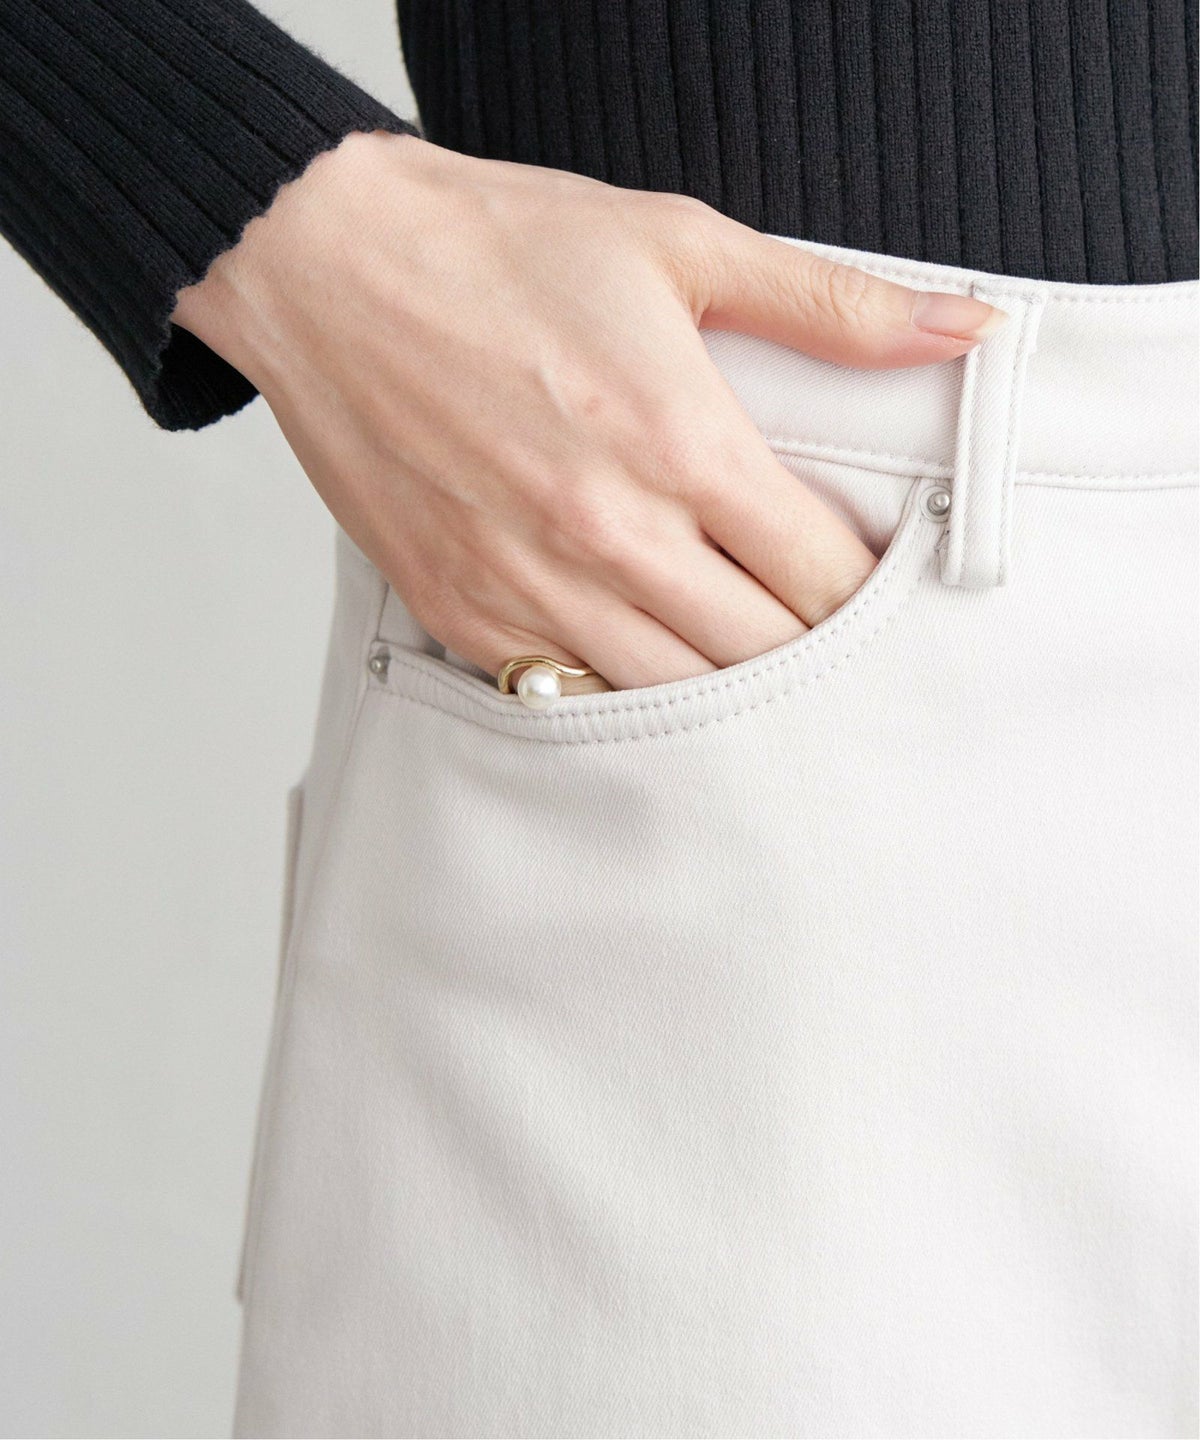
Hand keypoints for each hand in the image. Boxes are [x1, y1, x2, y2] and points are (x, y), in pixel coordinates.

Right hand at [172, 131, 1003, 694]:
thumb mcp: (678, 245)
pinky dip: (623, 694)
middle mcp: (611, 533)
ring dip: (725, 690)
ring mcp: (530, 587)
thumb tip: (961, 329)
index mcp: (680, 443)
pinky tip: (645, 663)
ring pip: (675, 700)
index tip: (872, 586)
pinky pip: (573, 699)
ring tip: (744, 660)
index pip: (824, 579)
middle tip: (820, 633)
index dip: (868, 596)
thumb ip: (830, 305)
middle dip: (811, 653)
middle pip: (763, 658)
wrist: (323, 266)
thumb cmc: (493, 249)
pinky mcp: (463, 614)